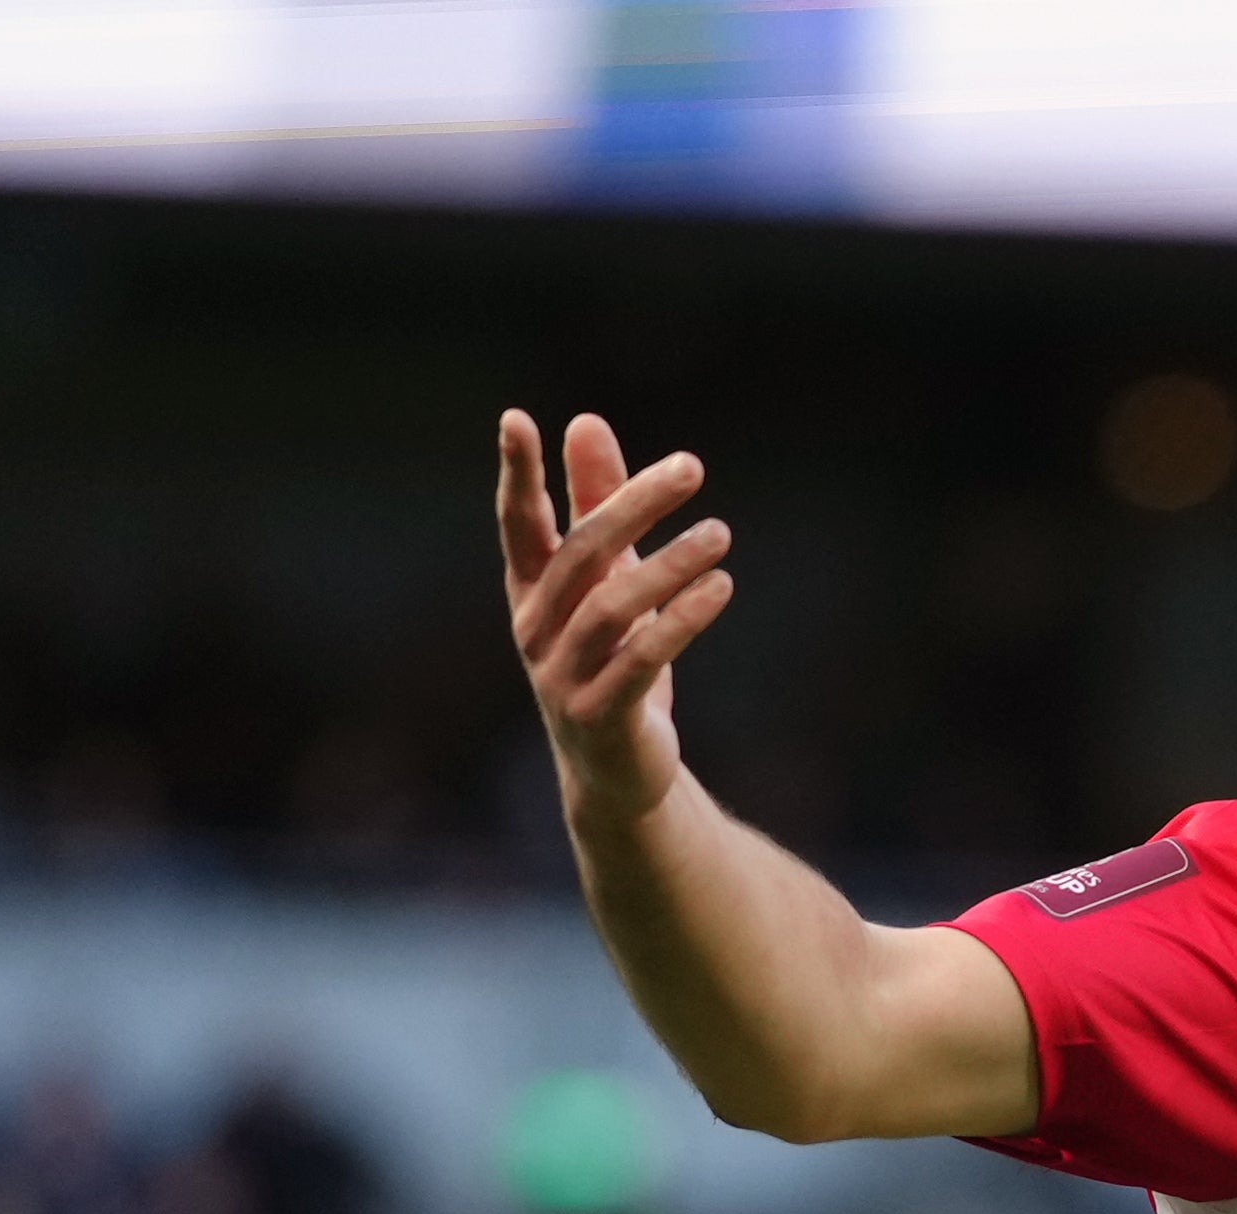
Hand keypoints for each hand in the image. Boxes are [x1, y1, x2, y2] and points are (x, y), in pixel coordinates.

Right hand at [498, 409, 735, 839]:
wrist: (617, 772)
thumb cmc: (611, 659)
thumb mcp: (607, 579)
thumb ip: (596, 502)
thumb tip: (586, 421)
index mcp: (531, 592)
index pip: (518, 523)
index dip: (517, 474)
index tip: (515, 419)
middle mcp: (536, 631)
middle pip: (581, 555)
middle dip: (633, 504)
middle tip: (691, 466)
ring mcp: (562, 677)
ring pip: (612, 608)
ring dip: (672, 565)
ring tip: (720, 534)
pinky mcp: (600, 716)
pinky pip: (642, 660)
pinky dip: (683, 619)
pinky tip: (719, 587)